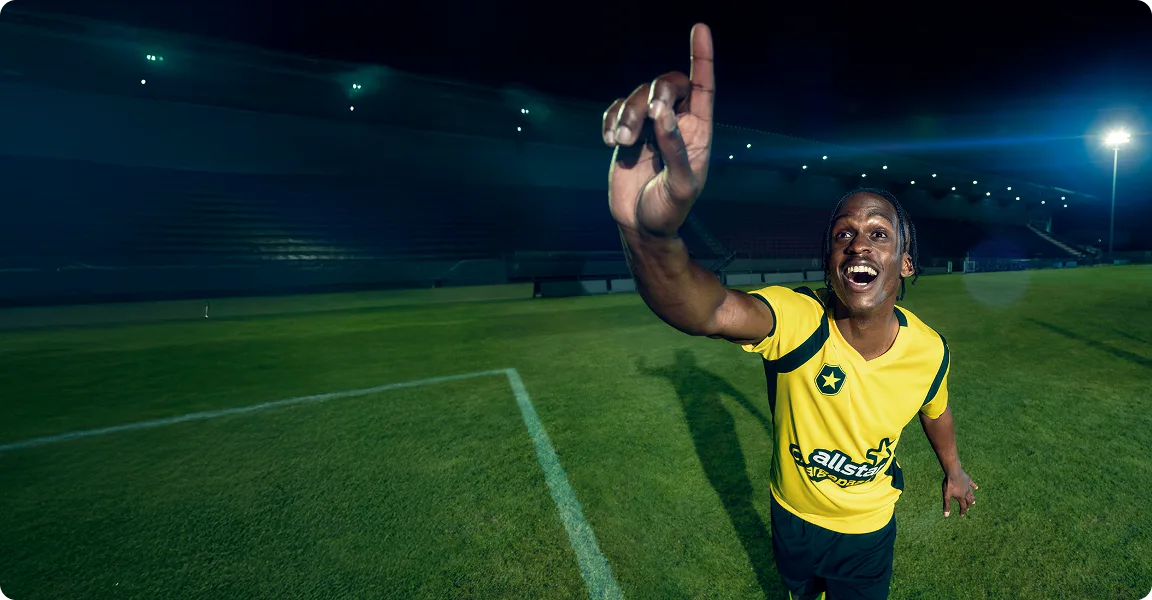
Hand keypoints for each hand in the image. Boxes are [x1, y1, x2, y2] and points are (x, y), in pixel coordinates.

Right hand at [602, 23, 713, 235]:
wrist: (640, 226)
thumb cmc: (669, 211)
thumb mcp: (680, 186)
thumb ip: (675, 148)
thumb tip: (662, 113)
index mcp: (698, 131)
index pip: (703, 86)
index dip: (701, 57)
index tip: (699, 29)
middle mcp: (676, 123)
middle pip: (668, 83)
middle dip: (653, 94)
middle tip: (643, 120)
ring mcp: (649, 126)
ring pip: (638, 96)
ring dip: (627, 115)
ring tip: (621, 143)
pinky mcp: (626, 133)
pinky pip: (616, 108)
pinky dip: (610, 119)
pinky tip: (610, 141)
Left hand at [942, 469, 978, 516]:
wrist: (954, 472)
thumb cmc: (949, 484)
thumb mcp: (946, 496)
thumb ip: (947, 505)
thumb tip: (946, 516)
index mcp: (961, 497)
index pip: (963, 506)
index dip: (962, 511)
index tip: (961, 515)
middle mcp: (966, 493)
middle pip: (968, 501)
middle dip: (968, 505)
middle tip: (967, 509)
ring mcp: (968, 486)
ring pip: (971, 494)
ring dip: (972, 498)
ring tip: (974, 502)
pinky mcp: (968, 480)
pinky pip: (972, 484)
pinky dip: (974, 486)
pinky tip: (976, 487)